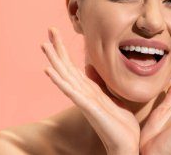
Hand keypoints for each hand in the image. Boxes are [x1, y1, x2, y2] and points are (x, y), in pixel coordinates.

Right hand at [41, 27, 139, 154]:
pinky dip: (60, 81)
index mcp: (88, 89)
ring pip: (65, 76)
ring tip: (44, 45)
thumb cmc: (119, 123)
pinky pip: (72, 92)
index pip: (73, 66)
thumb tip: (88, 67)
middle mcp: (82, 93)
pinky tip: (49, 71)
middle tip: (49, 29)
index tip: (56, 33)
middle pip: (66, 67)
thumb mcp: (110, 97)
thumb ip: (98, 83)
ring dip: (54, 60)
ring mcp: (83, 100)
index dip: (64, 50)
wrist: (126, 143)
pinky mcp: (88, 107)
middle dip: (58, 48)